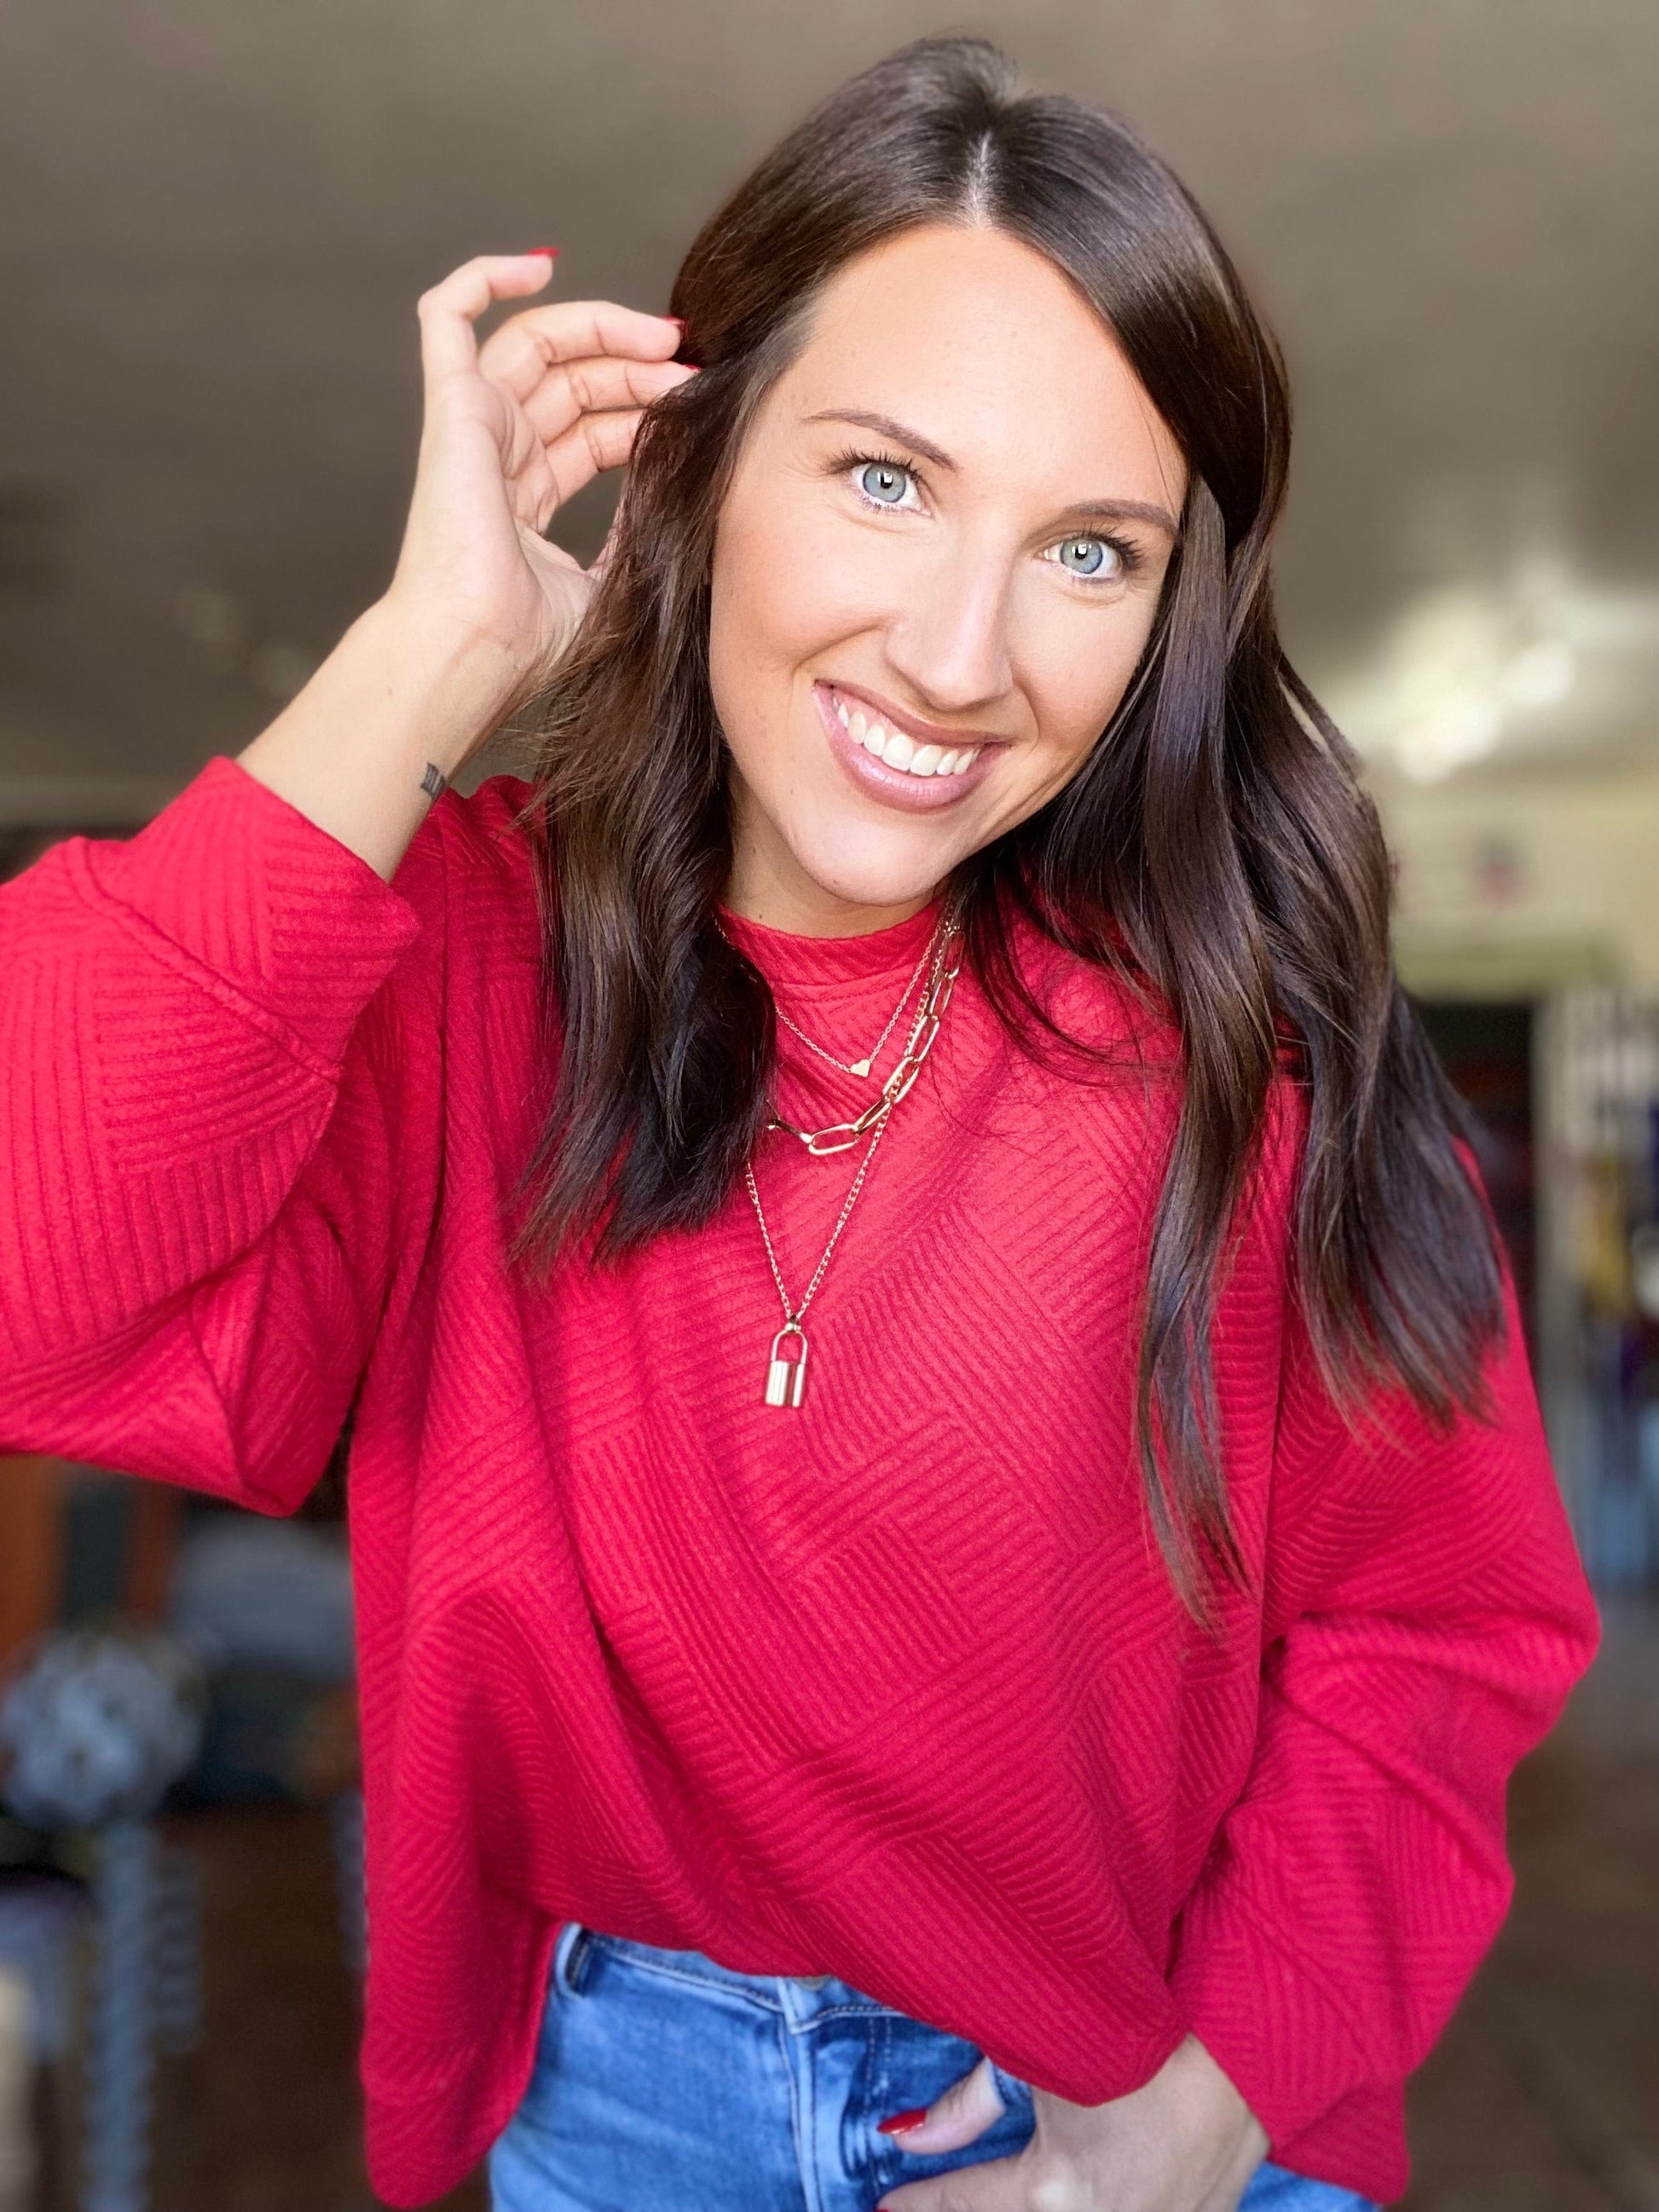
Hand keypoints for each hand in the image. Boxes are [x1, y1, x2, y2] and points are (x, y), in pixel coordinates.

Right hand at [383, 250, 697, 753]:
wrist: (475, 647)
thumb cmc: (528, 640)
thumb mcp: (610, 582)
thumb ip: (635, 532)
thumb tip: (672, 487)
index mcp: (527, 499)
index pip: (594, 430)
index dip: (645, 407)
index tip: (697, 403)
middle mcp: (498, 456)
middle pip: (574, 382)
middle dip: (637, 367)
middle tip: (691, 365)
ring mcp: (472, 426)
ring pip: (538, 343)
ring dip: (603, 330)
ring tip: (662, 338)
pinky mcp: (450, 405)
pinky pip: (448, 315)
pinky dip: (485, 278)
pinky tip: (540, 263)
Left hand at [874, 2033, 1268, 2211]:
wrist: (1240, 2058)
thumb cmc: (1135, 2042)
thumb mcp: (1040, 2059)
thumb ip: (968, 2104)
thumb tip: (908, 2136)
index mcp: (1054, 2193)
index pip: (962, 2205)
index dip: (917, 2206)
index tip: (883, 2208)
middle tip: (925, 2211)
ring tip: (1010, 2194)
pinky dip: (1086, 2207)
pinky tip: (1073, 2193)